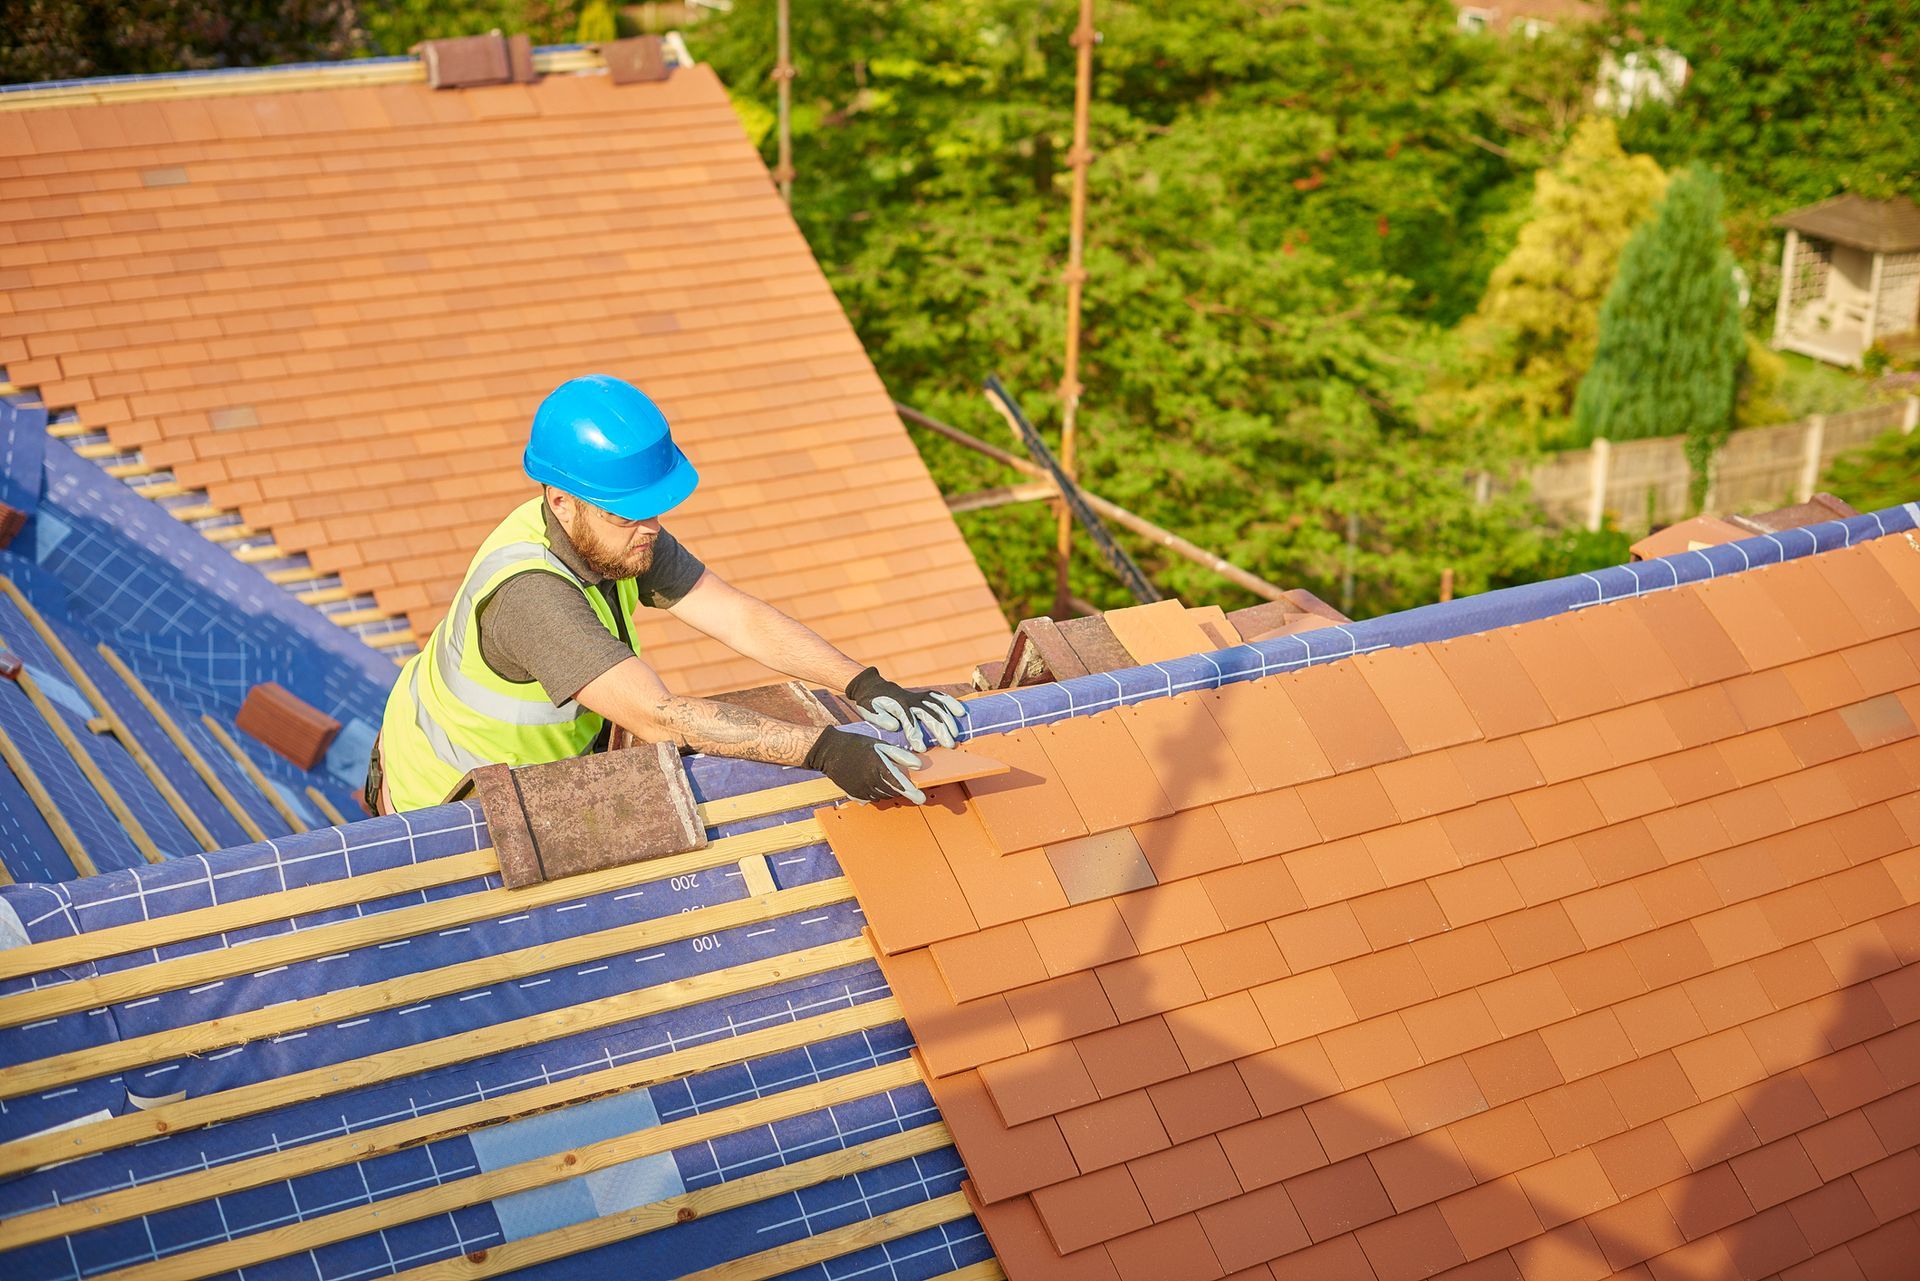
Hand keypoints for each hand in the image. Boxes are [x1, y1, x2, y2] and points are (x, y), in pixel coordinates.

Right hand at [805, 728, 927, 803]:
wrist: (831, 751)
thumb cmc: (857, 745)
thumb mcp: (881, 746)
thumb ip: (901, 756)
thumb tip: (918, 764)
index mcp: (879, 767)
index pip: (900, 784)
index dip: (912, 793)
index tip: (921, 798)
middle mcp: (870, 781)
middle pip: (892, 792)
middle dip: (899, 789)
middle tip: (899, 780)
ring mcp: (862, 789)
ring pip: (882, 796)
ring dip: (888, 791)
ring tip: (883, 778)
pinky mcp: (855, 794)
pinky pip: (871, 798)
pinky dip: (876, 793)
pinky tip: (872, 782)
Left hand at [845, 666, 966, 751]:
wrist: (872, 686)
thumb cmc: (869, 704)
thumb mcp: (869, 711)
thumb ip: (881, 719)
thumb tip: (895, 726)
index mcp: (897, 706)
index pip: (909, 721)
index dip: (916, 735)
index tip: (922, 748)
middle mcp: (911, 700)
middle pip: (929, 714)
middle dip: (940, 729)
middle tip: (949, 745)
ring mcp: (918, 697)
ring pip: (937, 706)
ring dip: (948, 720)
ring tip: (956, 735)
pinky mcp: (922, 695)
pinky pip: (939, 697)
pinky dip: (950, 703)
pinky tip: (961, 712)